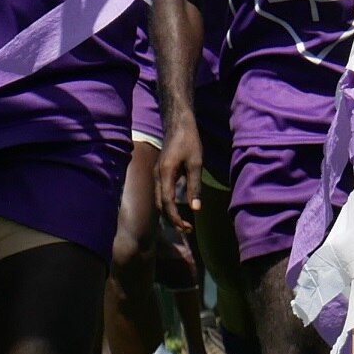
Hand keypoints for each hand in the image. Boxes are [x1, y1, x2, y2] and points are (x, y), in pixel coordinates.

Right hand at [154, 120, 205, 234]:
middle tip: (187, 229)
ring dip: (169, 213)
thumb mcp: (196, 164)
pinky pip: (160, 193)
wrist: (178, 124)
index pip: (167, 203)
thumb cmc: (189, 142)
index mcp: (165, 174)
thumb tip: (195, 209)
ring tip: (184, 223)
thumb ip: (194, 187)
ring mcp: (157, 174)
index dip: (175, 218)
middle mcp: (157, 176)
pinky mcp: (160, 172)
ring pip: (158, 200)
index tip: (187, 228)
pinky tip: (178, 208)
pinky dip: (167, 204)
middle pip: (159, 205)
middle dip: (171, 219)